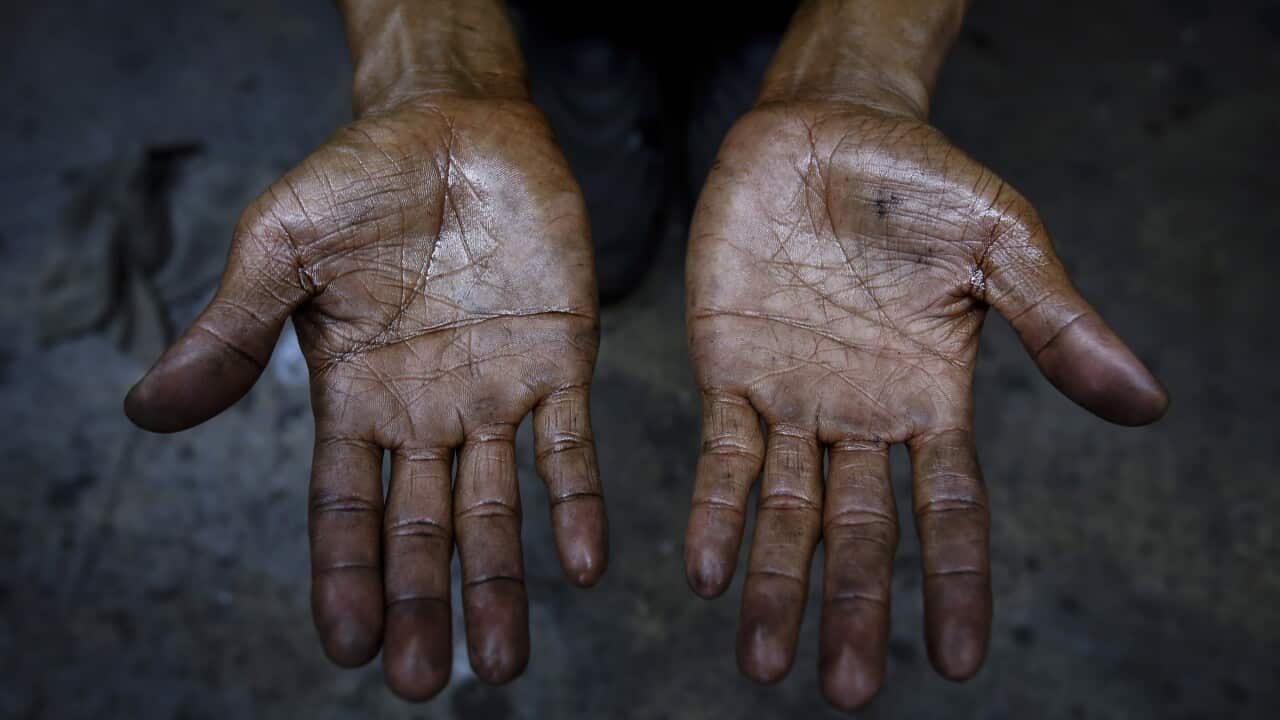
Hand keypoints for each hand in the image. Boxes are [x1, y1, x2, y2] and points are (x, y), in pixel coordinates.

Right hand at [124, 95, 605, 699]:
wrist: (456, 122)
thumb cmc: (358, 179)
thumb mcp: (280, 249)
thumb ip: (230, 331)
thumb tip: (145, 412)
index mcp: (354, 397)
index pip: (344, 508)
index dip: (345, 576)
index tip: (347, 648)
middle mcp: (426, 413)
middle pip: (420, 529)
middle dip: (421, 604)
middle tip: (426, 683)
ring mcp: (495, 394)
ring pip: (497, 509)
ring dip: (501, 582)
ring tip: (505, 660)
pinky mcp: (560, 362)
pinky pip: (570, 447)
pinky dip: (577, 504)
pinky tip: (585, 565)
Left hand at [684, 102, 1166, 707]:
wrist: (822, 127)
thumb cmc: (921, 181)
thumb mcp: (1001, 245)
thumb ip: (1056, 323)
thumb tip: (1147, 404)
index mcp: (933, 398)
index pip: (951, 511)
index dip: (954, 585)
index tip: (956, 661)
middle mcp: (862, 416)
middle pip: (862, 533)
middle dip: (854, 608)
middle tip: (846, 691)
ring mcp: (793, 398)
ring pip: (786, 511)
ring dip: (776, 584)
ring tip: (761, 663)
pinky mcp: (729, 369)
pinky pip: (723, 455)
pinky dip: (716, 511)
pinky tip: (707, 572)